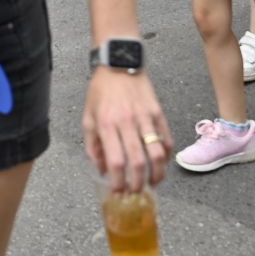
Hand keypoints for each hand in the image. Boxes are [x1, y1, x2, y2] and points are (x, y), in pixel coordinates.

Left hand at [82, 69, 172, 191]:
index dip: (118, 182)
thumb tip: (100, 169)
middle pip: (138, 161)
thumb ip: (92, 146)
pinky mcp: (158, 112)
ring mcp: (145, 117)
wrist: (119, 63)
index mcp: (107, 124)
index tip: (118, 192)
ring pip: (157, 153)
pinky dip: (167, 155)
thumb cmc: (101, 91)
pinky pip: (167, 138)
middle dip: (138, 183)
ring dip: (157, 173)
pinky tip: (161, 163)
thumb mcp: (87, 117)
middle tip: (136, 192)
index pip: (115, 161)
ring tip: (153, 183)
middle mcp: (127, 122)